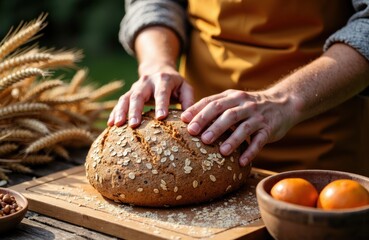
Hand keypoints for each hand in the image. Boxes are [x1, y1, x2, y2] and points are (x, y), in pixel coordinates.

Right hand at [107, 64, 193, 127]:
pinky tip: (111, 124)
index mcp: (164, 80)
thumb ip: (188, 100)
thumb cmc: (175, 84)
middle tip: (134, 125)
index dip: (161, 104)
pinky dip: (114, 113)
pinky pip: (120, 102)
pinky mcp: (128, 93)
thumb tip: (189, 119)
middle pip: (139, 95)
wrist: (158, 68)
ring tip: (117, 125)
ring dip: (121, 111)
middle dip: (135, 110)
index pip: (162, 92)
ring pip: (126, 98)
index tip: (160, 118)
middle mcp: (147, 81)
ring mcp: (135, 87)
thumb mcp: (185, 87)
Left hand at [180, 89, 296, 166]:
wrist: (283, 103)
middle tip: (195, 134)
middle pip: (225, 113)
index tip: (183, 120)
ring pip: (243, 127)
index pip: (212, 102)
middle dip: (210, 123)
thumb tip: (187, 118)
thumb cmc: (250, 106)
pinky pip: (259, 141)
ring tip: (220, 151)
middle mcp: (244, 105)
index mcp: (232, 97)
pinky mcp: (269, 128)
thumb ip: (215, 107)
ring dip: (231, 139)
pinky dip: (251, 151)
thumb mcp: (233, 100)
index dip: (197, 110)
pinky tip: (242, 162)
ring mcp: (257, 116)